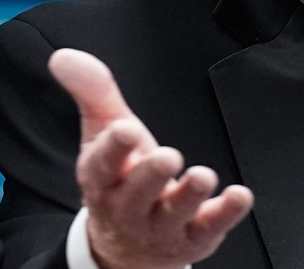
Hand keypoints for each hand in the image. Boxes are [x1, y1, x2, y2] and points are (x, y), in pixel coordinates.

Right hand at [49, 49, 253, 268]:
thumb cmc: (120, 177)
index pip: (102, 164)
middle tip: (167, 156)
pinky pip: (209, 227)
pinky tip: (239, 196)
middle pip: (137, 194)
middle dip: (151, 176)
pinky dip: (225, 213)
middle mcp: (128, 207)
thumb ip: (93, 92)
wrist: (126, 247)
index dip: (113, 148)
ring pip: (173, 213)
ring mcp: (161, 226)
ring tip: (203, 176)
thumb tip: (64, 57)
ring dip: (189, 196)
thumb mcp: (104, 133)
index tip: (125, 129)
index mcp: (103, 178)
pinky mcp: (192, 238)